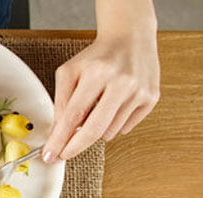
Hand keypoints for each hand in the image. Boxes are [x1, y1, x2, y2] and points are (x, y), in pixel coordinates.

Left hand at [45, 19, 159, 161]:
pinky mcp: (151, 98)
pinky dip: (114, 124)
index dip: (60, 139)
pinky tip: (113, 106)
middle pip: (94, 129)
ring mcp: (139, 91)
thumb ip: (61, 100)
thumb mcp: (70, 71)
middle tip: (64, 154)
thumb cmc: (97, 56)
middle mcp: (121, 82)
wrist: (130, 38)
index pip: (74, 115)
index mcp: (97, 72)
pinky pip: (126, 127)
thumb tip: (59, 133)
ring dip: (96, 129)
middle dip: (75, 147)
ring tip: (96, 109)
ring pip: (109, 131)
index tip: (51, 155)